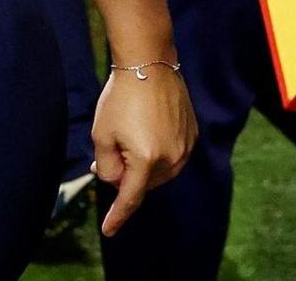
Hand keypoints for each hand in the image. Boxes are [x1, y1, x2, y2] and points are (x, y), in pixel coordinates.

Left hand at [92, 62, 197, 236]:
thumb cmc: (121, 98)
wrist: (150, 63)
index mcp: (147, 160)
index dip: (117, 217)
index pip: (130, 198)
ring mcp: (185, 146)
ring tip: (127, 141)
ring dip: (143, 166)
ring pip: (160, 172)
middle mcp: (172, 158)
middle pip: (145, 184)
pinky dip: (158, 154)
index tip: (108, 231)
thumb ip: (107, 168)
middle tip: (109, 157)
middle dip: (126, 177)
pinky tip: (145, 132)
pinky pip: (173, 156)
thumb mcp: (102, 136)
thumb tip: (116, 182)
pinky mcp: (193, 134)